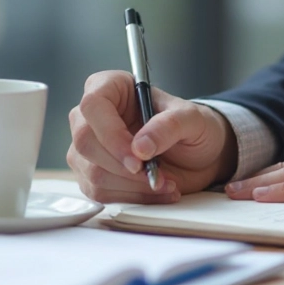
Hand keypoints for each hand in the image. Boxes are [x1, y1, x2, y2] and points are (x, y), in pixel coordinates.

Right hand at [67, 70, 237, 203]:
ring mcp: (89, 146)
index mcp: (112, 87)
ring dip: (132, 186)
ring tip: (164, 182)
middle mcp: (93, 115)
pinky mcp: (92, 174)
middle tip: (155, 174)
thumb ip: (169, 126)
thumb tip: (140, 146)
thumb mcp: (192, 119)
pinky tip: (155, 191)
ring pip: (91, 172)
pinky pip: (99, 193)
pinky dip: (131, 197)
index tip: (138, 158)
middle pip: (86, 142)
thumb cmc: (193, 127)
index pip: (93, 105)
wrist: (198, 155)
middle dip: (123, 166)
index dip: (111, 134)